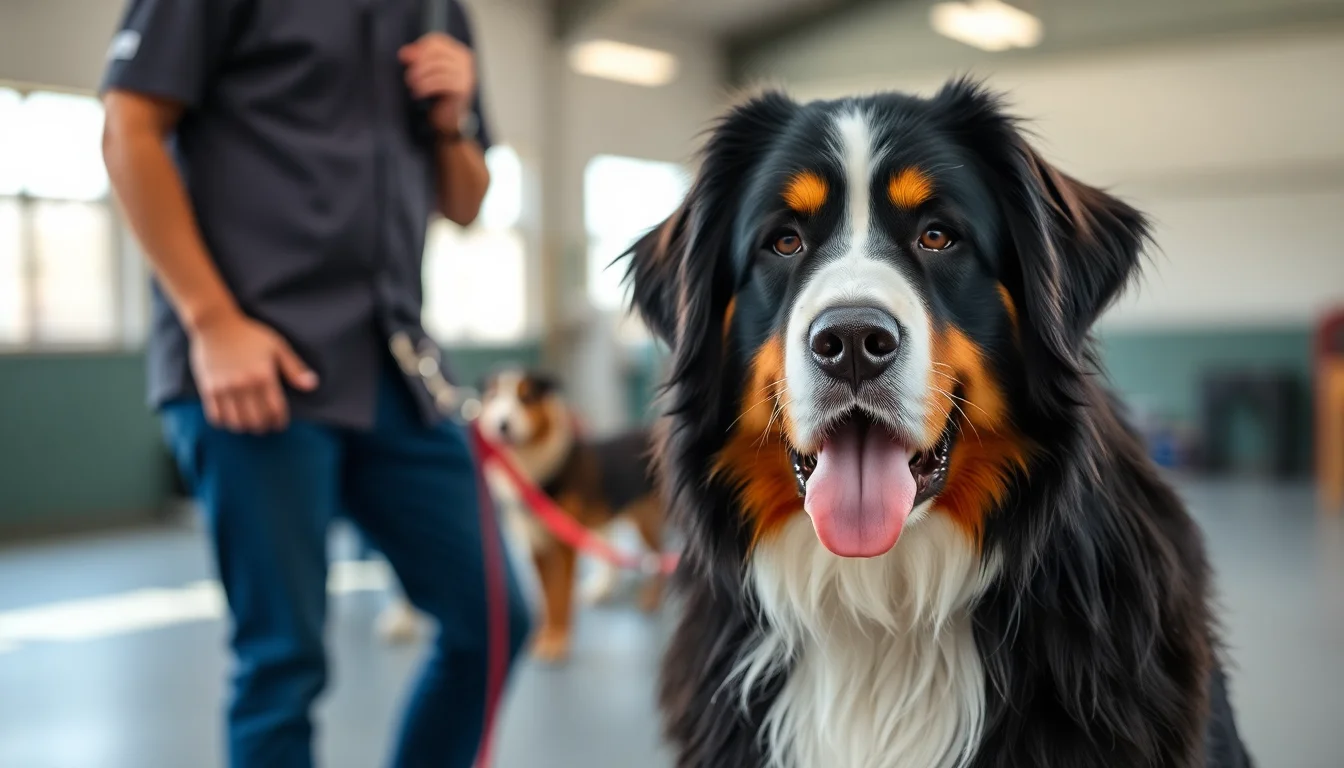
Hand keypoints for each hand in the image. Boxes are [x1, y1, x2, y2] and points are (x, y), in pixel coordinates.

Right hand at [188, 310, 318, 433]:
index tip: (280, 424)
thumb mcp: (277, 347)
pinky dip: (224, 423)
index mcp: (263, 376)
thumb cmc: (249, 334)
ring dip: (245, 427)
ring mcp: (224, 388)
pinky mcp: (208, 388)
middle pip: (256, 420)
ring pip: (236, 422)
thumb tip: (312, 386)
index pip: (275, 410)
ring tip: (249, 423)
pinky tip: (230, 418)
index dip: (279, 421)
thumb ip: (294, 368)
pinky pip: (216, 417)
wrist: (216, 324)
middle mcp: (244, 385)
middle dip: (264, 426)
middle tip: (265, 424)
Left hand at [399, 33, 475, 136]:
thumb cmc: (440, 94)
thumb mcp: (430, 73)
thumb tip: (404, 53)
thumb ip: (419, 60)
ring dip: (420, 76)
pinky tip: (418, 93)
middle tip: (408, 75)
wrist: (451, 119)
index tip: (404, 57)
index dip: (418, 47)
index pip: (437, 40)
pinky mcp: (462, 88)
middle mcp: (465, 61)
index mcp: (459, 53)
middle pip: (435, 53)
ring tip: (412, 84)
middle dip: (418, 63)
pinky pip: (439, 82)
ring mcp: (466, 74)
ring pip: (436, 67)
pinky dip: (425, 86)